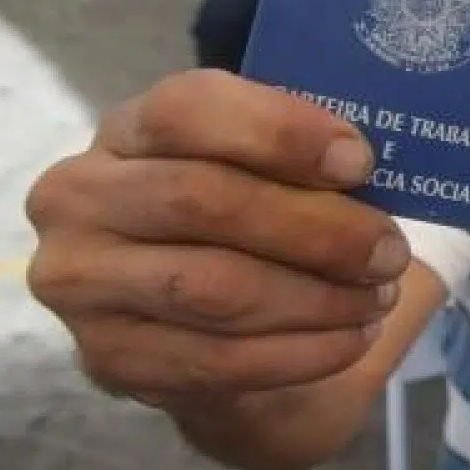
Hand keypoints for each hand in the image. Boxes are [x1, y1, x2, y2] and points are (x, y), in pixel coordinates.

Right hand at [26, 70, 407, 405]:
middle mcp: (80, 197)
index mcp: (128, 128)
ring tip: (377, 298)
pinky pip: (220, 360)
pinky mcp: (108, 360)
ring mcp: (81, 283)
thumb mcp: (265, 173)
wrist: (200, 326)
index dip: (280, 132)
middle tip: (390, 252)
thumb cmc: (247, 224)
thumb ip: (302, 161)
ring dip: (317, 298)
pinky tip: (350, 340)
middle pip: (204, 200)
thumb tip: (375, 171)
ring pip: (215, 287)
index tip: (360, 163)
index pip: (189, 109)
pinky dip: (302, 352)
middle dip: (317, 230)